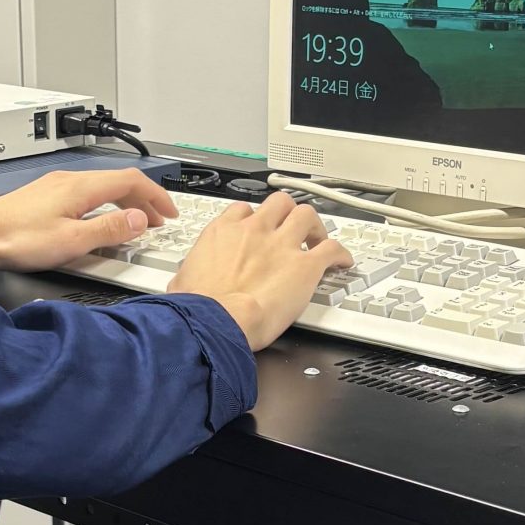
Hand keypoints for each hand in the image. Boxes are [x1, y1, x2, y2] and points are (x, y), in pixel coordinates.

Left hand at [0, 168, 179, 273]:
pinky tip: (101, 222)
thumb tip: (139, 220)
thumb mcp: (72, 242)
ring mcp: (55, 186)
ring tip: (134, 224)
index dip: (156, 196)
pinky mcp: (45, 196)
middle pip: (119, 181)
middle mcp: (69, 180)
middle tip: (158, 221)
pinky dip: (105, 205)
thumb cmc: (16, 239)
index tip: (169, 212)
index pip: (132, 180)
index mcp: (81, 187)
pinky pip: (86, 194)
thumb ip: (110, 229)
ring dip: (125, 203)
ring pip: (102, 187)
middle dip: (144, 200)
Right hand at [168, 192, 352, 349]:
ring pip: (307, 215)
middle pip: (280, 203)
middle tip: (293, 228)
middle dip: (288, 213)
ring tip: (318, 239)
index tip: (260, 229)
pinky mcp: (305, 266)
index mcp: (224, 231)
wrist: (216, 321)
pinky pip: (332, 249)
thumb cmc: (199, 306)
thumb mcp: (182, 280)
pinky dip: (340, 253)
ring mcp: (282, 244)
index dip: (256, 219)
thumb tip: (183, 282)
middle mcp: (255, 231)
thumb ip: (189, 273)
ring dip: (315, 226)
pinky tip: (342, 261)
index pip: (244, 210)